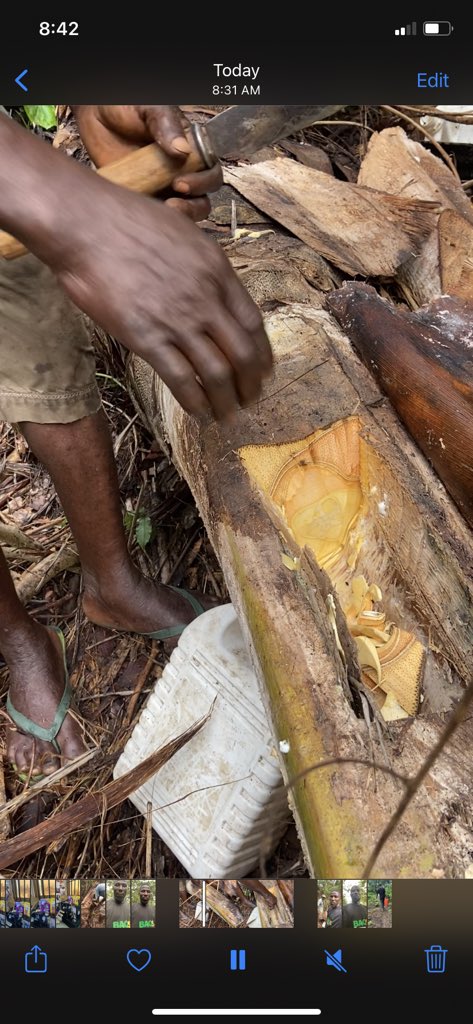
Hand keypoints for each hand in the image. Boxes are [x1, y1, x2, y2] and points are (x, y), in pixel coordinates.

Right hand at [0, 113, 271, 420]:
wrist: (84, 223)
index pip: (253, 322)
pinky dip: (194, 401)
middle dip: (250, 385)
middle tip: (249, 400)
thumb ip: (201, 265)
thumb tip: (208, 288)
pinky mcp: (146, 338)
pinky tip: (197, 412)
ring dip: (226, 401)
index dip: (262, 353)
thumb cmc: (125, 220)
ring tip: (226, 415)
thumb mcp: (182, 232)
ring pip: (217, 373)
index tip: (264, 370)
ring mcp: (177, 320)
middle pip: (243, 354)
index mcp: (217, 271)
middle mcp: (205, 299)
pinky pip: (181, 379)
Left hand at [73, 105, 221, 221]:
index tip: (180, 183)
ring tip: (162, 212)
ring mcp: (163, 188)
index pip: (210, 171)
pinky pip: (157, 218)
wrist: (95, 115)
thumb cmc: (125, 106)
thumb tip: (182, 150)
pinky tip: (145, 215)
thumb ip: (166, 124)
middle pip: (202, 198)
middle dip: (192, 205)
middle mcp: (181, 171)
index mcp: (190, 149)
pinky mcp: (145, 199)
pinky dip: (155, 221)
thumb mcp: (148, 108)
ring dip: (179, 217)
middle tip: (172, 202)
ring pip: (185, 213)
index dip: (203, 182)